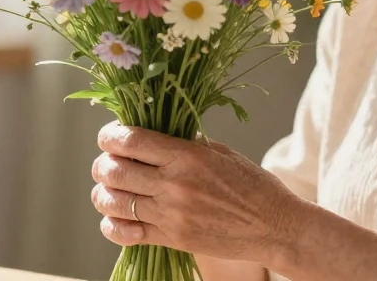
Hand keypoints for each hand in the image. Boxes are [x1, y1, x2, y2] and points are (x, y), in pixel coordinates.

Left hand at [91, 121, 301, 264]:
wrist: (274, 226)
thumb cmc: (252, 185)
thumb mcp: (220, 152)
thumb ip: (184, 144)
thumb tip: (151, 136)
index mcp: (187, 156)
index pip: (131, 140)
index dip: (109, 136)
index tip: (108, 137)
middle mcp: (174, 185)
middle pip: (114, 170)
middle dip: (102, 164)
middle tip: (106, 163)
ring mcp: (171, 215)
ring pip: (113, 202)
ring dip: (102, 193)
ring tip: (108, 189)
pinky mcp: (172, 239)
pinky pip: (126, 233)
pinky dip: (112, 225)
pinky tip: (115, 217)